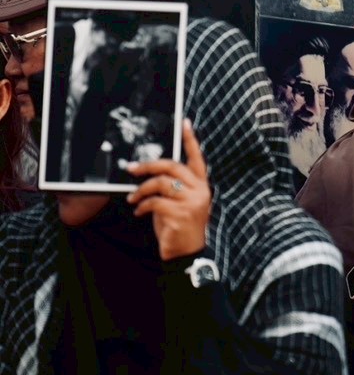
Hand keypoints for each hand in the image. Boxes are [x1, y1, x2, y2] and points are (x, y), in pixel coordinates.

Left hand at [126, 120, 212, 260]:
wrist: (185, 252)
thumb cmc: (179, 224)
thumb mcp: (179, 202)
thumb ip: (172, 186)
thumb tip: (150, 172)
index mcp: (201, 184)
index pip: (196, 157)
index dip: (190, 139)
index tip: (184, 122)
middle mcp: (200, 190)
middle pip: (172, 166)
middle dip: (148, 166)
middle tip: (131, 168)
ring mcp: (192, 202)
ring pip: (160, 183)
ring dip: (141, 190)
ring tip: (132, 198)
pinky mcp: (180, 214)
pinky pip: (155, 202)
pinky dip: (142, 206)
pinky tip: (139, 212)